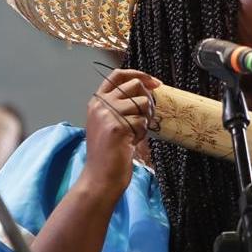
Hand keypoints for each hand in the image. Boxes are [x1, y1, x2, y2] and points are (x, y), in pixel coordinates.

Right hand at [82, 68, 158, 194]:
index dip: (139, 74)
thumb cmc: (108, 153)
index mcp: (97, 101)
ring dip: (145, 119)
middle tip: (146, 117)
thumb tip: (146, 90)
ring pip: (142, 102)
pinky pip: (142, 120)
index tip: (154, 82)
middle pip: (135, 85)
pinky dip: (142, 132)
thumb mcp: (109, 122)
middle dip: (147, 100)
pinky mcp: (117, 126)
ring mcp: (107, 114)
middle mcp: (100, 104)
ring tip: (135, 134)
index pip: (118, 75)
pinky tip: (131, 142)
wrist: (101, 176)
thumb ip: (120, 105)